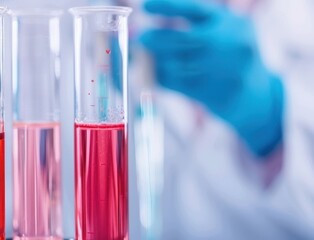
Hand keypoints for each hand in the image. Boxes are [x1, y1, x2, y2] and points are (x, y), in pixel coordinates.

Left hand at [140, 0, 283, 156]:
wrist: (254, 93)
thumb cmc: (227, 53)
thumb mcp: (219, 28)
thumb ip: (189, 23)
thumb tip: (147, 22)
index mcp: (228, 21)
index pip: (194, 9)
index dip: (168, 7)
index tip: (146, 6)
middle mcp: (230, 43)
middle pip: (183, 38)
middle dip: (157, 38)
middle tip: (140, 37)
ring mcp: (222, 70)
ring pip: (176, 64)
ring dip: (159, 60)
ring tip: (156, 57)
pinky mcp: (212, 92)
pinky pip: (175, 83)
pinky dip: (163, 76)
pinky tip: (164, 71)